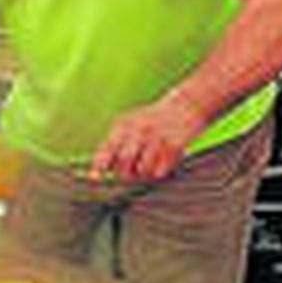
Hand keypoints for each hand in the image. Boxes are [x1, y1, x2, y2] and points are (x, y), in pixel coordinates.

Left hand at [91, 91, 209, 180]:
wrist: (186, 105)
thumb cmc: (154, 120)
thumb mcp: (130, 124)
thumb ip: (114, 144)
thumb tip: (96, 172)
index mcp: (124, 124)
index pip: (107, 147)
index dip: (99, 164)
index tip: (94, 177)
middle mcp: (138, 129)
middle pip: (124, 163)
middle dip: (126, 174)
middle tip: (132, 172)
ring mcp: (156, 136)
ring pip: (143, 170)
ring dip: (145, 173)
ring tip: (152, 162)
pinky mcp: (174, 145)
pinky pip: (161, 170)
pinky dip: (161, 171)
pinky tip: (165, 159)